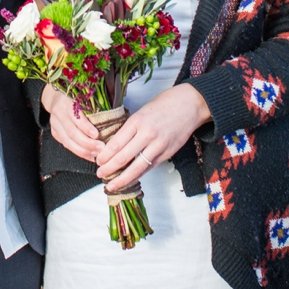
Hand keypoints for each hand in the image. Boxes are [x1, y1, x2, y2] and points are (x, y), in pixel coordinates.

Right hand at [42, 86, 99, 162]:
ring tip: (96, 154)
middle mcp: (59, 112)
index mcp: (67, 101)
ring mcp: (55, 123)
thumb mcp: (83, 95)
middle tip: (100, 147)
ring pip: (67, 141)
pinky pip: (66, 145)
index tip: (97, 134)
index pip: (76, 117)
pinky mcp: (54, 132)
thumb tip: (111, 120)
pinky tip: (89, 155)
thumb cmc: (76, 96)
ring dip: (83, 150)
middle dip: (87, 143)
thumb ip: (93, 105)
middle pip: (72, 132)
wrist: (57, 96)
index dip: (86, 127)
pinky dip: (78, 152)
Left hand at [96, 84, 211, 191]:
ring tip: (111, 185)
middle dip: (109, 168)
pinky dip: (138, 175)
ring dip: (122, 178)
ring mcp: (158, 145)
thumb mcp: (143, 110)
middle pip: (123, 157)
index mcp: (137, 121)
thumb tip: (116, 143)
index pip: (116, 143)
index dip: (104, 155)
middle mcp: (147, 134)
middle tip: (99, 174)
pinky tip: (129, 180)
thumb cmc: (165, 103)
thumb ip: (131, 127)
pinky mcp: (167, 153)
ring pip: (136, 167)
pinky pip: (149, 167)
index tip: (97, 160)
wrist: (190, 104)